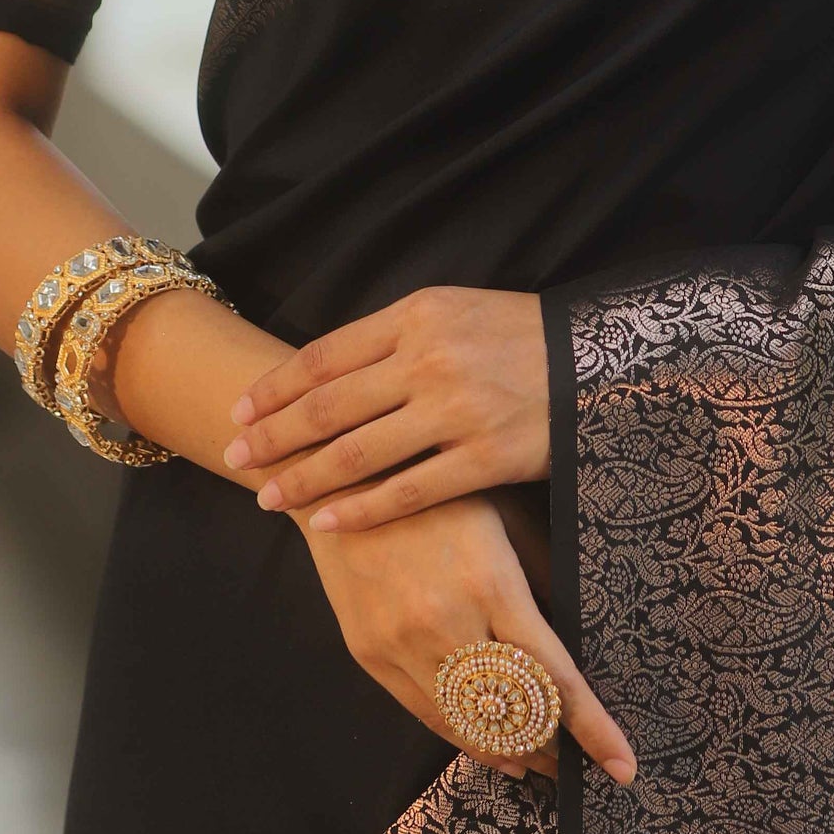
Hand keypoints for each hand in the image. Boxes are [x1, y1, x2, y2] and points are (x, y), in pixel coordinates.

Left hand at [224, 284, 546, 533]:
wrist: (597, 361)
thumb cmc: (520, 336)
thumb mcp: (455, 311)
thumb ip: (396, 336)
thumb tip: (327, 373)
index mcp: (417, 315)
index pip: (327, 355)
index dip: (276, 386)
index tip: (240, 409)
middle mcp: (429, 359)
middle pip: (330, 405)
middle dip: (273, 434)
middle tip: (235, 456)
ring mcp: (456, 411)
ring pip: (358, 452)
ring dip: (303, 478)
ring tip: (266, 496)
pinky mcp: (483, 458)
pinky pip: (407, 491)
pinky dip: (360, 510)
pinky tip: (326, 522)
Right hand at [299, 489, 633, 782]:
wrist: (341, 480)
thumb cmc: (442, 490)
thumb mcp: (509, 521)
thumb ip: (545, 581)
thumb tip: (580, 637)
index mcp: (492, 584)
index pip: (555, 679)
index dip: (593, 730)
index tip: (623, 768)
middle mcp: (445, 623)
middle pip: (512, 716)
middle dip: (554, 748)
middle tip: (584, 765)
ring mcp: (401, 644)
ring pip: (466, 727)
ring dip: (511, 753)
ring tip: (545, 765)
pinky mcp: (369, 655)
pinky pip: (425, 714)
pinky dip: (463, 739)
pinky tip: (494, 750)